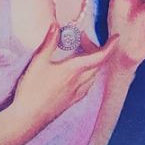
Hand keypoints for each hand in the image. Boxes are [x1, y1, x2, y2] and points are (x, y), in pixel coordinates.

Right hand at [0, 30, 109, 144]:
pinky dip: (87, 75)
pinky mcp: (71, 102)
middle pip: (97, 64)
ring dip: (91, 62)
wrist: (27, 119)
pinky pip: (87, 85)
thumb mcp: (38, 63)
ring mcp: (76, 94)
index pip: (100, 57)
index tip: (116, 37)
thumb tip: (55, 25)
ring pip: (93, 75)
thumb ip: (48, 43)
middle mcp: (79, 82)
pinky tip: (77, 74)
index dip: (110, 46)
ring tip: (79, 53)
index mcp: (74, 70)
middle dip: (95, 49)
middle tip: (81, 39)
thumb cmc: (31, 90)